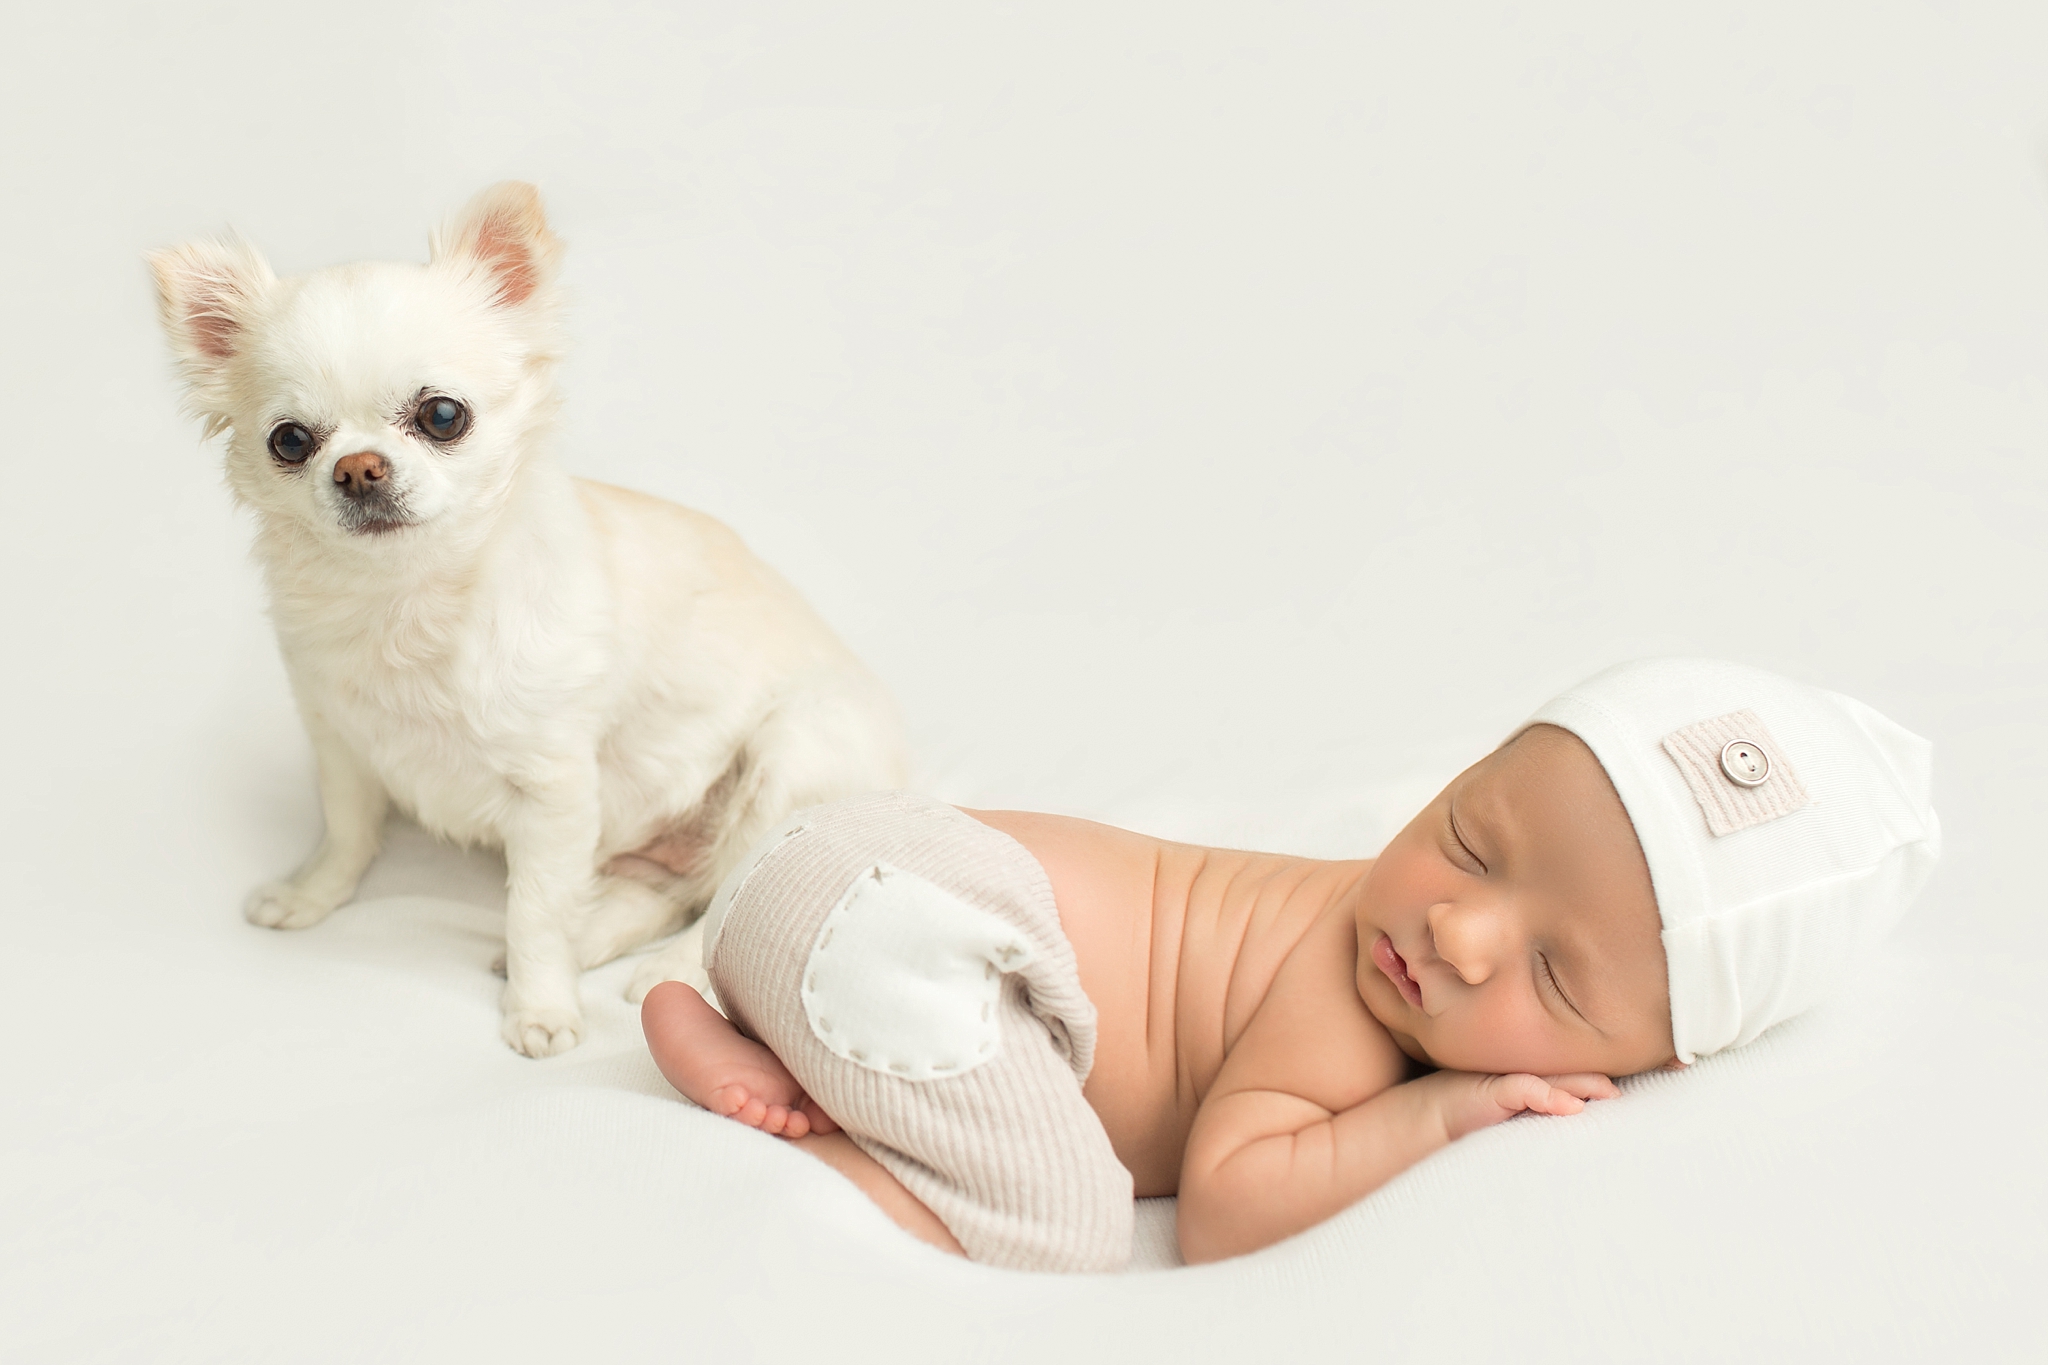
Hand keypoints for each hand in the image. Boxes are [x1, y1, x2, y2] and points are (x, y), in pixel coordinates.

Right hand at [1424, 1070, 1618, 1141]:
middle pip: (1565, 1076)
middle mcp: (1517, 1079)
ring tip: (1610, 1093)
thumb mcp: (1501, 1123)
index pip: (1564, 1081)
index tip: (1619, 1096)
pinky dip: (1550, 1097)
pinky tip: (1572, 1106)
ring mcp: (1504, 1081)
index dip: (1591, 1084)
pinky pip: (1526, 1089)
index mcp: (1522, 1085)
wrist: (1419, 1121)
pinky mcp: (1491, 1090)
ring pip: (1553, 1080)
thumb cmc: (1459, 1122)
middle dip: (1596, 1083)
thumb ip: (1529, 1117)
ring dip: (1582, 1086)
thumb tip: (1565, 1129)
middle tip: (1623, 1094)